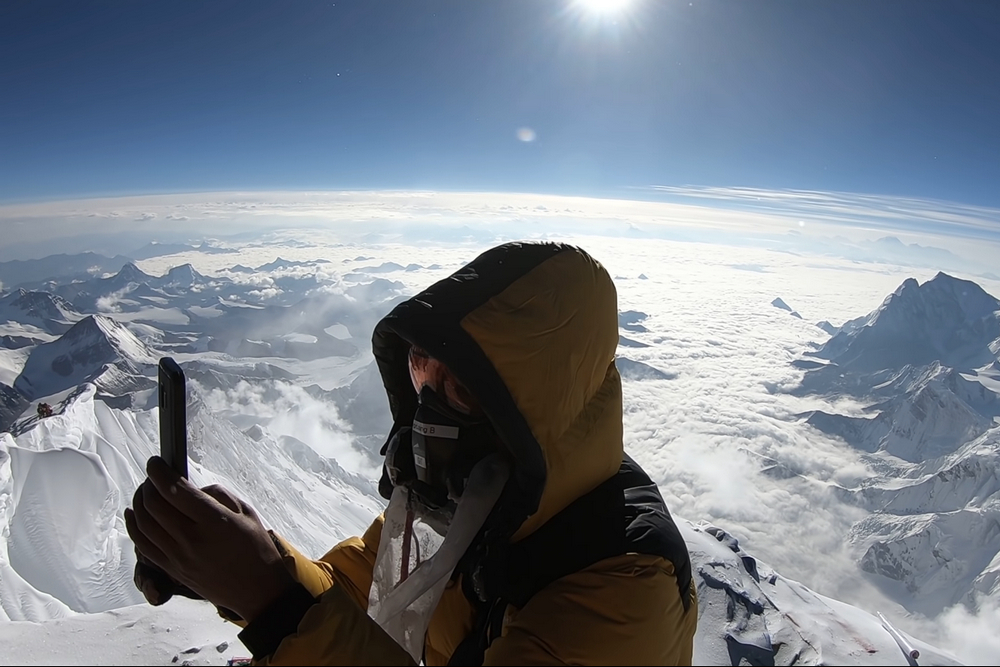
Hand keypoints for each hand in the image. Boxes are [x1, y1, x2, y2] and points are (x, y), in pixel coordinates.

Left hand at [124, 457, 294, 622]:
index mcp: (213, 521)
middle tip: (152, 477)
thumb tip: (193, 488)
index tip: (155, 462)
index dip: (159, 472)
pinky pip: (143, 545)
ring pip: (143, 524)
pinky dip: (133, 527)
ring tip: (145, 493)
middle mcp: (192, 539)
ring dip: (138, 503)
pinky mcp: (172, 570)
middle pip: (153, 505)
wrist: (258, 592)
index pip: (175, 490)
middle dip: (148, 485)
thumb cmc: (257, 550)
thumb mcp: (247, 513)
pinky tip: (133, 515)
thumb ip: (218, 494)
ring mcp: (179, 557)